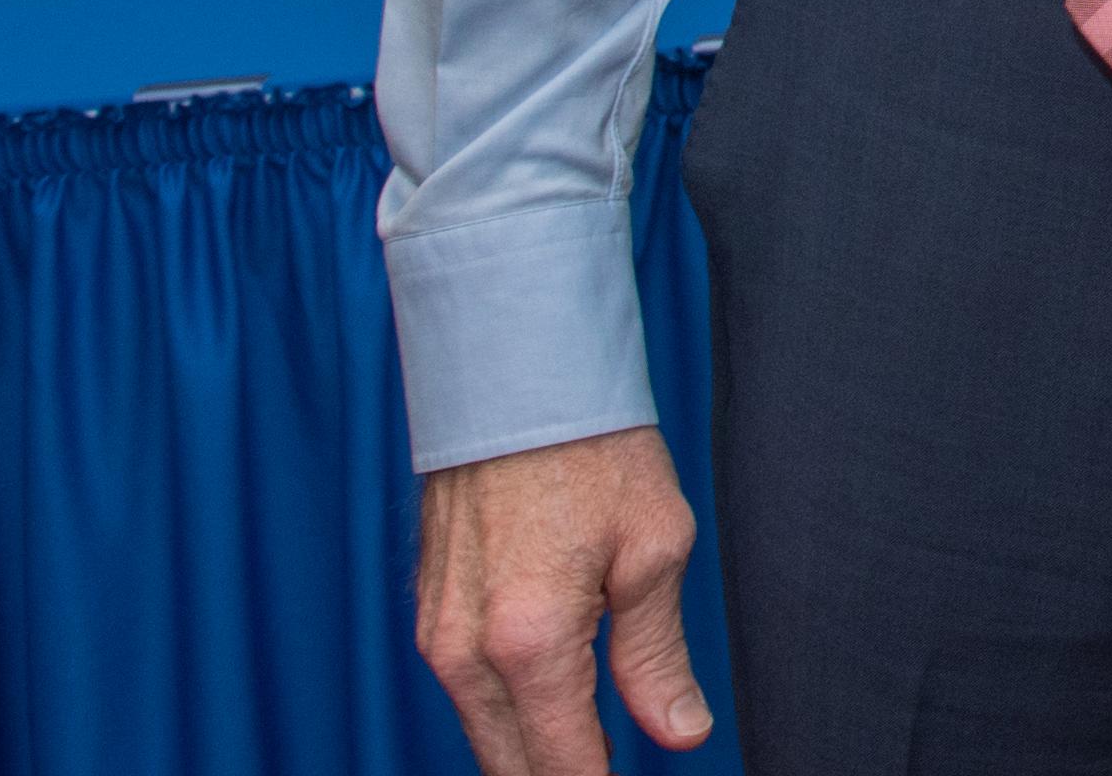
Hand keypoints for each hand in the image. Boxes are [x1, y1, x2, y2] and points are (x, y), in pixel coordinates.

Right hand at [416, 427, 708, 773]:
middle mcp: (467, 651)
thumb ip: (657, 656)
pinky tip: (550, 708)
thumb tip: (682, 734)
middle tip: (613, 771)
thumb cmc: (592, 449)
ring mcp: (438, 634)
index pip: (564, 764)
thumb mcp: (653, 549)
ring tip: (591, 753)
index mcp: (529, 643)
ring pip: (484, 734)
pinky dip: (506, 713)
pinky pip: (465, 692)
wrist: (515, 376)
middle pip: (512, 765)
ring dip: (532, 752)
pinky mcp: (429, 613)